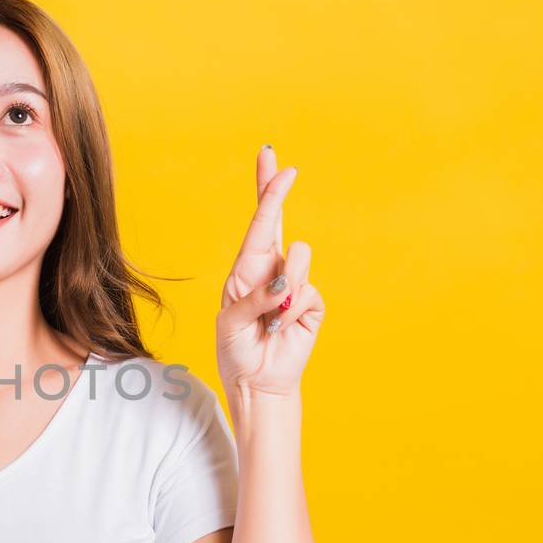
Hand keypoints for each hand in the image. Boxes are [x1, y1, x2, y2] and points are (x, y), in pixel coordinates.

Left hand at [215, 146, 325, 397]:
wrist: (256, 381)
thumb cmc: (236, 350)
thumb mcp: (231, 323)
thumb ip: (253, 299)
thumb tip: (283, 285)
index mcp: (246, 269)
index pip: (258, 224)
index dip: (267, 192)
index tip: (272, 161)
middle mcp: (270, 270)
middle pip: (278, 221)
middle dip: (277, 191)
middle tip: (285, 166)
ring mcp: (293, 284)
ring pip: (298, 259)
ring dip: (281, 289)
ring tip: (268, 318)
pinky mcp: (311, 303)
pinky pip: (306, 293)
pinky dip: (289, 313)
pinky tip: (279, 328)